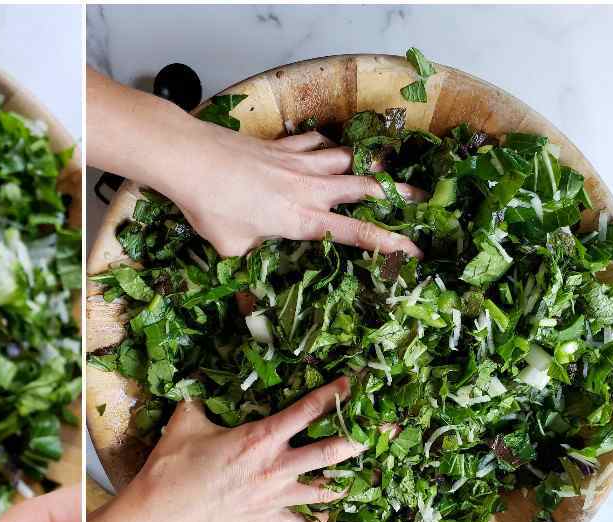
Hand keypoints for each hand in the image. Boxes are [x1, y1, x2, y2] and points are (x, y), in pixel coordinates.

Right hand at [85, 377, 360, 521]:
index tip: (353, 383)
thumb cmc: (171, 469)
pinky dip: (311, 521)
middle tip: (388, 430)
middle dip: (360, 439)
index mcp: (261, 438)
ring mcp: (273, 498)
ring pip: (322, 490)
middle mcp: (276, 468)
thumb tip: (200, 388)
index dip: (333, 394)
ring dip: (343, 482)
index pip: (307, 410)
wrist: (160, 517)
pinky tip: (323, 520)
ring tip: (363, 476)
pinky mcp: (263, 520)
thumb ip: (201, 403)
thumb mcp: (185, 423)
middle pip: (330, 451)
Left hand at [165, 124, 424, 258]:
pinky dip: (329, 148)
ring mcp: (298, 162)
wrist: (191, 159)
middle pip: (365, 187)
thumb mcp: (231, 250)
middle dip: (398, 194)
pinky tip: (329, 152)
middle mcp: (308, 188)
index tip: (415, 249)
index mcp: (301, 220)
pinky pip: (317, 143)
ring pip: (346, 159)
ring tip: (381, 172)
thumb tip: (250, 287)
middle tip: (422, 199)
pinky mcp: (283, 145)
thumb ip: (250, 263)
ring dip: (365, 166)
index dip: (390, 243)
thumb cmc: (210, 208)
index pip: (357, 234)